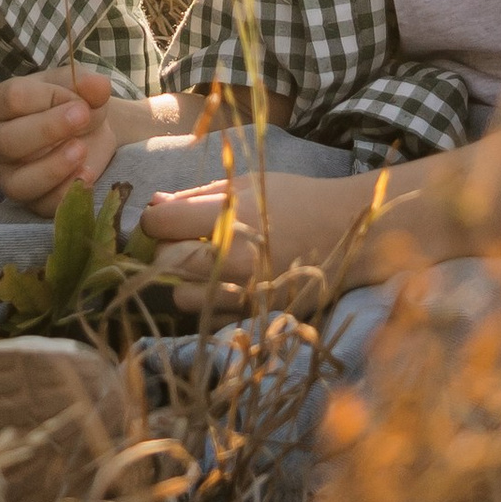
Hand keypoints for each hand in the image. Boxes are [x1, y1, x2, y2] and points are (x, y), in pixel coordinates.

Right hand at [0, 67, 163, 215]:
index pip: (13, 99)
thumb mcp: (79, 86)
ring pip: (17, 183)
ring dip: (53, 167)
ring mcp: (10, 175)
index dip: (49, 97)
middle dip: (48, 129)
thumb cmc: (72, 103)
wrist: (89, 132)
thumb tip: (98, 86)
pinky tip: (87, 175)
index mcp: (0, 104)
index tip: (79, 99)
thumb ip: (87, 84)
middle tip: (83, 116)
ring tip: (82, 149)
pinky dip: (66, 193)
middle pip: (7, 142)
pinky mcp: (30, 201)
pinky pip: (41, 206)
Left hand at [142, 167, 376, 318]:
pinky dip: (204, 303)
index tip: (162, 218)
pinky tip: (219, 284)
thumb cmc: (296, 199)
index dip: (154, 220)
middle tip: (180, 241)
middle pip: (164, 261)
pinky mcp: (254, 314)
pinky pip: (206, 317)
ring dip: (180, 281)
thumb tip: (154, 205)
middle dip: (164, 249)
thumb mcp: (246, 184)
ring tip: (201, 265)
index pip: (160, 224)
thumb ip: (196, 196)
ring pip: (179, 297)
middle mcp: (232, 258)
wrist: (346, 230)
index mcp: (228, 218)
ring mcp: (242, 291)